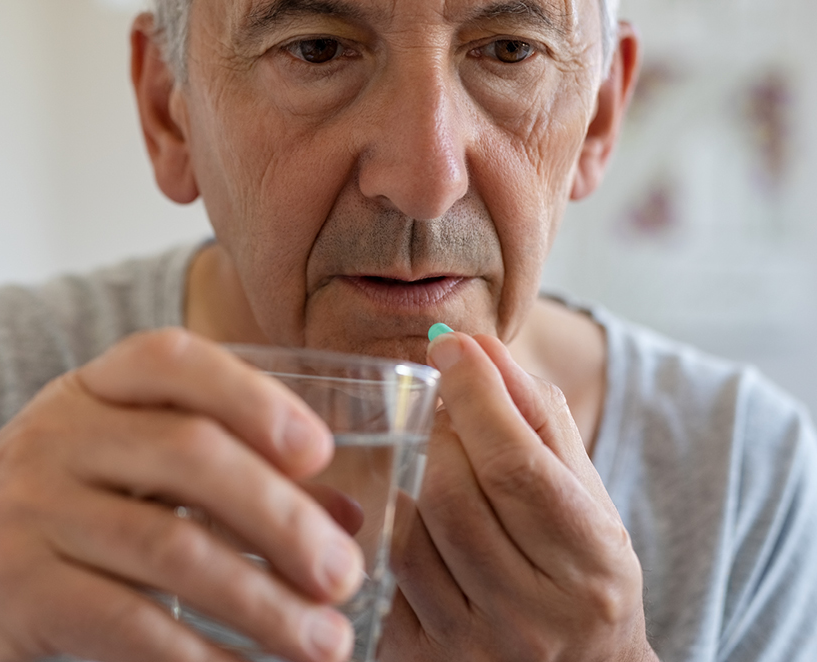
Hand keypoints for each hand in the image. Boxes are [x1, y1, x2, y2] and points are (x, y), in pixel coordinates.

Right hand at [0, 328, 361, 661]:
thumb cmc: (35, 526)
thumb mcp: (114, 480)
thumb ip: (220, 486)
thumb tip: (346, 519)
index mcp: (85, 393)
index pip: (171, 359)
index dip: (254, 397)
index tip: (319, 454)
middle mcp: (55, 436)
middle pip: (190, 454)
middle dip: (281, 517)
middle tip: (342, 575)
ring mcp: (27, 509)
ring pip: (169, 548)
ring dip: (260, 602)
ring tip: (323, 642)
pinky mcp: (12, 588)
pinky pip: (126, 622)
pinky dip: (198, 656)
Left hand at [378, 332, 655, 661]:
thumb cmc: (582, 567)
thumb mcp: (583, 490)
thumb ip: (536, 414)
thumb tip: (474, 345)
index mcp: (591, 566)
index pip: (515, 465)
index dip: (474, 395)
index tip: (451, 348)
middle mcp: (532, 616)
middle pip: (451, 493)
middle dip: (439, 432)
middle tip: (444, 412)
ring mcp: (471, 644)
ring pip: (409, 531)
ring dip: (410, 475)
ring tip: (433, 458)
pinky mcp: (418, 658)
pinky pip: (383, 571)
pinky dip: (390, 526)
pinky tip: (412, 510)